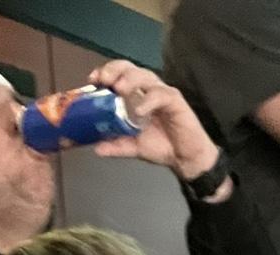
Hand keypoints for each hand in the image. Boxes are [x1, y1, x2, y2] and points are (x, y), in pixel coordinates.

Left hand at [87, 61, 226, 187]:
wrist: (186, 160)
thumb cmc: (163, 147)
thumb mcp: (134, 147)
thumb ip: (117, 145)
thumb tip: (97, 149)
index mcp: (136, 96)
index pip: (119, 74)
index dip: (106, 72)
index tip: (93, 79)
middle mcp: (148, 90)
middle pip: (130, 68)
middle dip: (115, 69)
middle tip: (104, 80)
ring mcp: (162, 93)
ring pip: (145, 76)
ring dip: (130, 79)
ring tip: (119, 89)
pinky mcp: (176, 101)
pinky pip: (160, 95)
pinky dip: (148, 100)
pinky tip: (139, 111)